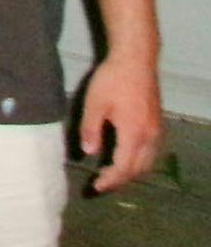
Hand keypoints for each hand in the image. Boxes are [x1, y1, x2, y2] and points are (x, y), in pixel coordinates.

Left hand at [80, 55, 163, 192]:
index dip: (110, 181)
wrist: (136, 59)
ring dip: (131, 172)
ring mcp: (157, 131)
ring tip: (112, 174)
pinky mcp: (158, 124)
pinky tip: (125, 157)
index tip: (95, 187)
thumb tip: (89, 152)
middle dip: (120, 181)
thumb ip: (91, 129)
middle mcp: (150, 137)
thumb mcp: (94, 103)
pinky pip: (151, 152)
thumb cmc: (112, 79)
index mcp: (134, 134)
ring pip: (148, 163)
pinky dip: (138, 161)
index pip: (124, 168)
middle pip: (138, 170)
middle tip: (101, 183)